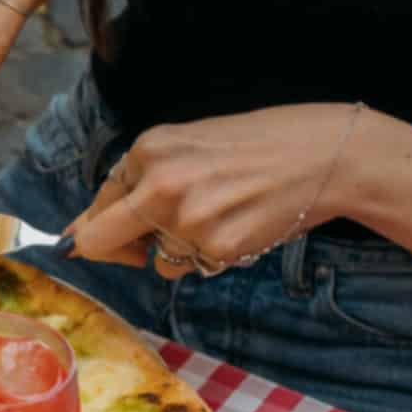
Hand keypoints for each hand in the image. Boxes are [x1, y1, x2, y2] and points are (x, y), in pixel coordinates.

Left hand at [67, 103, 362, 277]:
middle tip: (136, 249)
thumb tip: (83, 231)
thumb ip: (142, 179)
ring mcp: (187, 219)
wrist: (328, 153)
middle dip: (113, 250)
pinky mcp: (216, 248)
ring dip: (176, 250)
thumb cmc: (261, 143)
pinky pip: (190, 269)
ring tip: (219, 216)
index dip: (98, 224)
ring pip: (155, 260)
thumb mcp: (191, 144)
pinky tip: (237, 227)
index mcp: (149, 150)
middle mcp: (160, 184)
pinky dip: (207, 256)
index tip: (95, 238)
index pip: (98, 203)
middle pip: (99, 242)